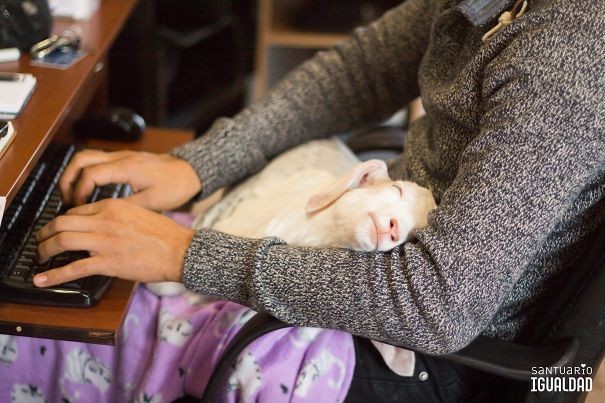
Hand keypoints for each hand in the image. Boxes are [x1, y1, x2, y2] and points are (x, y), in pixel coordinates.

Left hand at [33, 199, 194, 286]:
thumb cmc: (166, 233)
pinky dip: (54, 275)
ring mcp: (104, 241)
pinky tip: (41, 280)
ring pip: (62, 241)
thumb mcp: (139, 212)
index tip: (59, 230)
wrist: (180, 250)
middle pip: (61, 222)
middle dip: (45, 233)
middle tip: (41, 241)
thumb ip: (118, 214)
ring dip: (44, 250)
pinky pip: (73, 268)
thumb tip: (102, 223)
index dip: (62, 221)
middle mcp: (104, 220)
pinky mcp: (108, 262)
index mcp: (112, 206)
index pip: (76, 210)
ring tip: (40, 257)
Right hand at [59, 149, 201, 210]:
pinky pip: (96, 161)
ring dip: (74, 175)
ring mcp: (121, 156)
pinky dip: (85, 174)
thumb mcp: (153, 202)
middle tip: (65, 201)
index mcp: (127, 167)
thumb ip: (127, 208)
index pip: (90, 174)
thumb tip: (102, 218)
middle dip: (67, 179)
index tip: (77, 208)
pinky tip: (88, 192)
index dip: (79, 191)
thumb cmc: (176, 187)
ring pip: (86, 157)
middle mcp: (121, 157)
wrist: (190, 172)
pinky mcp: (123, 159)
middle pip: (81, 159)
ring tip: (72, 197)